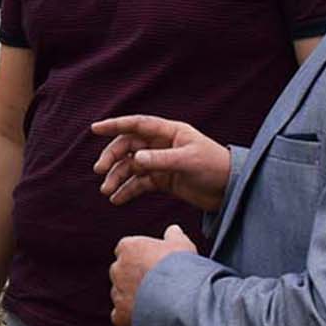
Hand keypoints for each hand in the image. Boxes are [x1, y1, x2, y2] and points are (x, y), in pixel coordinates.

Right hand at [90, 115, 229, 212]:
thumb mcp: (188, 161)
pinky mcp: (163, 180)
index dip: (115, 125)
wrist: (231, 191)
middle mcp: (162, 145)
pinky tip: (117, 200)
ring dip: (117, 177)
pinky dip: (128, 191)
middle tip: (100, 171)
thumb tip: (135, 159)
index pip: (138, 125)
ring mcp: (161, 163)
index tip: (95, 129)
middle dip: (113, 158)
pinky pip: (140, 183)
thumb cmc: (215, 168)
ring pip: (131, 167)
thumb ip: (161, 160)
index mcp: (170, 132)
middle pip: (129, 147)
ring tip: (107, 191)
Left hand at [108, 225, 196, 325]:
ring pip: (120, 293)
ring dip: (132, 297)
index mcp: (128, 248)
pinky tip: (142, 318)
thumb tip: (173, 229)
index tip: (153, 263)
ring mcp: (117, 291)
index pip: (126, 249)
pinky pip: (118, 316)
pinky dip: (127, 318)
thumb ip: (174, 236)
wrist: (178, 296)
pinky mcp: (120, 313)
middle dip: (134, 277)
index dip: (140, 257)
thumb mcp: (181, 245)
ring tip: (155, 302)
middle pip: (122, 271)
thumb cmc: (181, 266)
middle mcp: (117, 268)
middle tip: (156, 284)